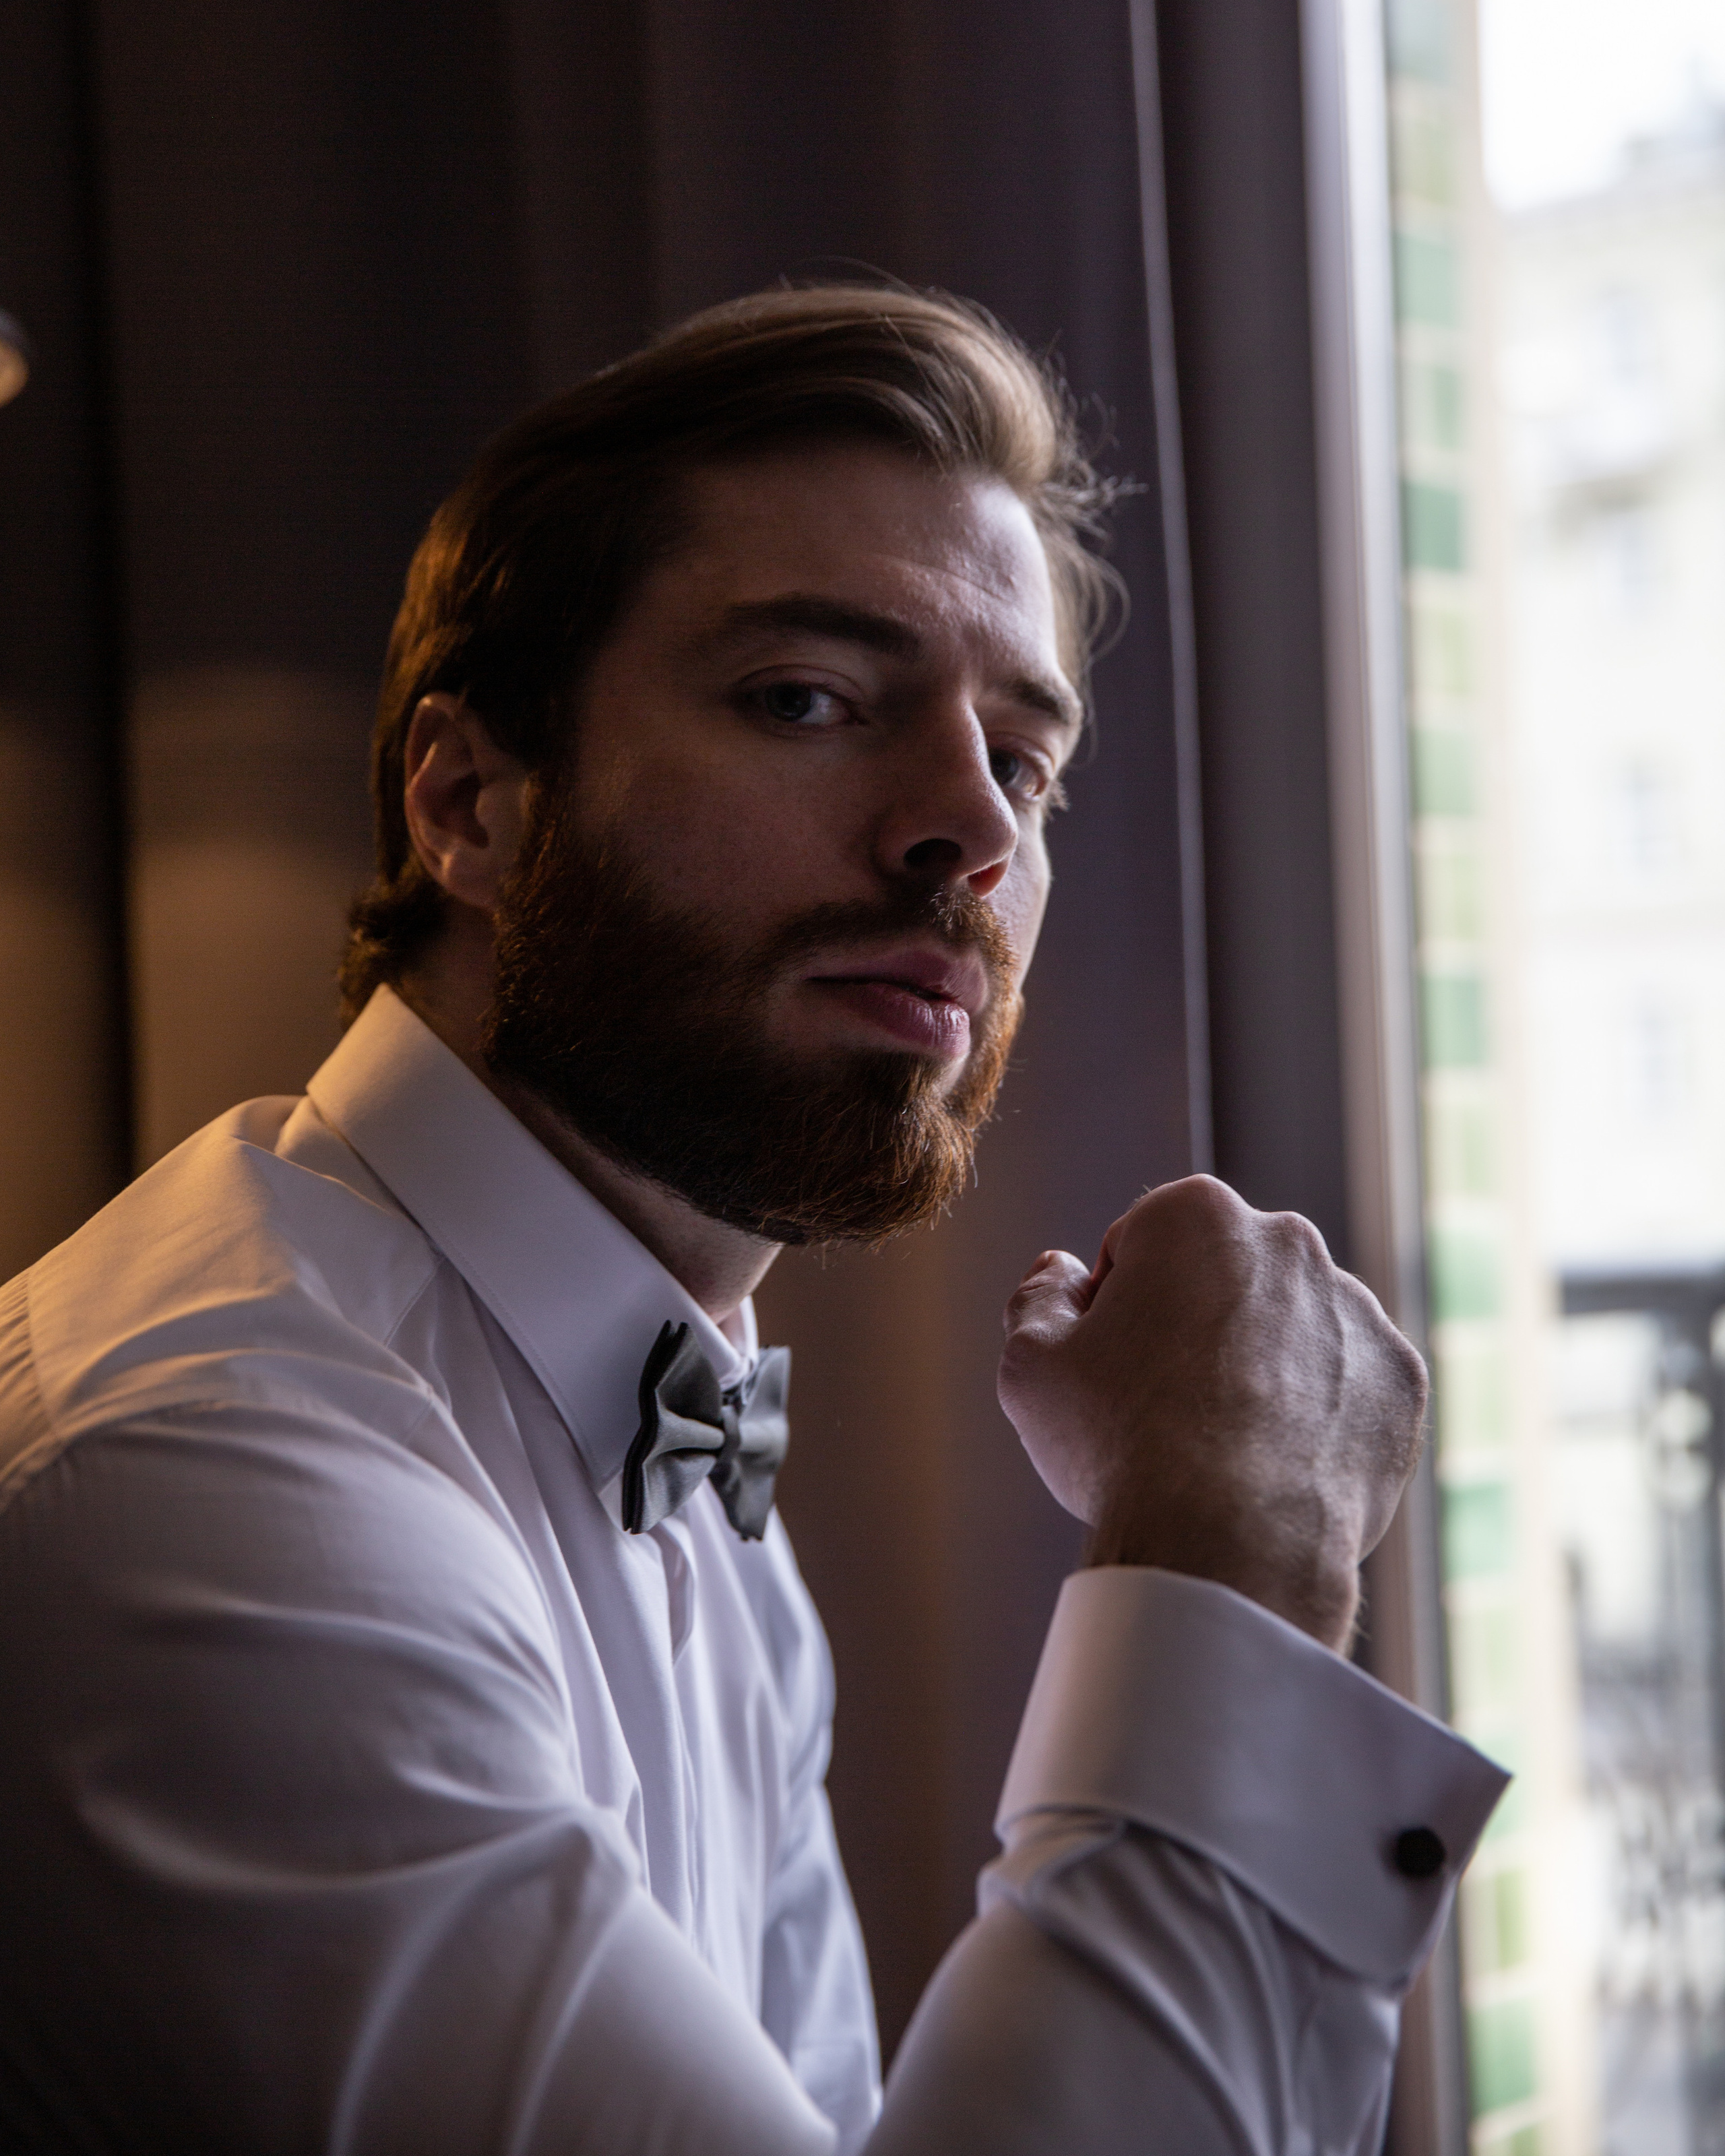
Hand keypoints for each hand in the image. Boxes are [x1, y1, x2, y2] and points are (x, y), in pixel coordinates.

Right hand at [997, 1176, 1427, 1651]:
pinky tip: (1276, 1467)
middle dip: (1192, 1328)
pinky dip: (1316, 1418)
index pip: (1137, 1247)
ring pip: (1290, 1330)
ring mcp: (1356, 1308)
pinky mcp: (1401, 1379)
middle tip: (1162, 1412)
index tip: (1110, 1370)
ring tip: (1223, 1451)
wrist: (1229, 1544)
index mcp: (1196, 1214)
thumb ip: (1038, 1299)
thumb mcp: (1030, 1365)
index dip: (1109, 1312)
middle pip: (1220, 1280)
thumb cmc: (1121, 1445)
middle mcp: (1289, 1240)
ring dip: (1259, 1370)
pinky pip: (1347, 1386)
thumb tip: (1059, 1273)